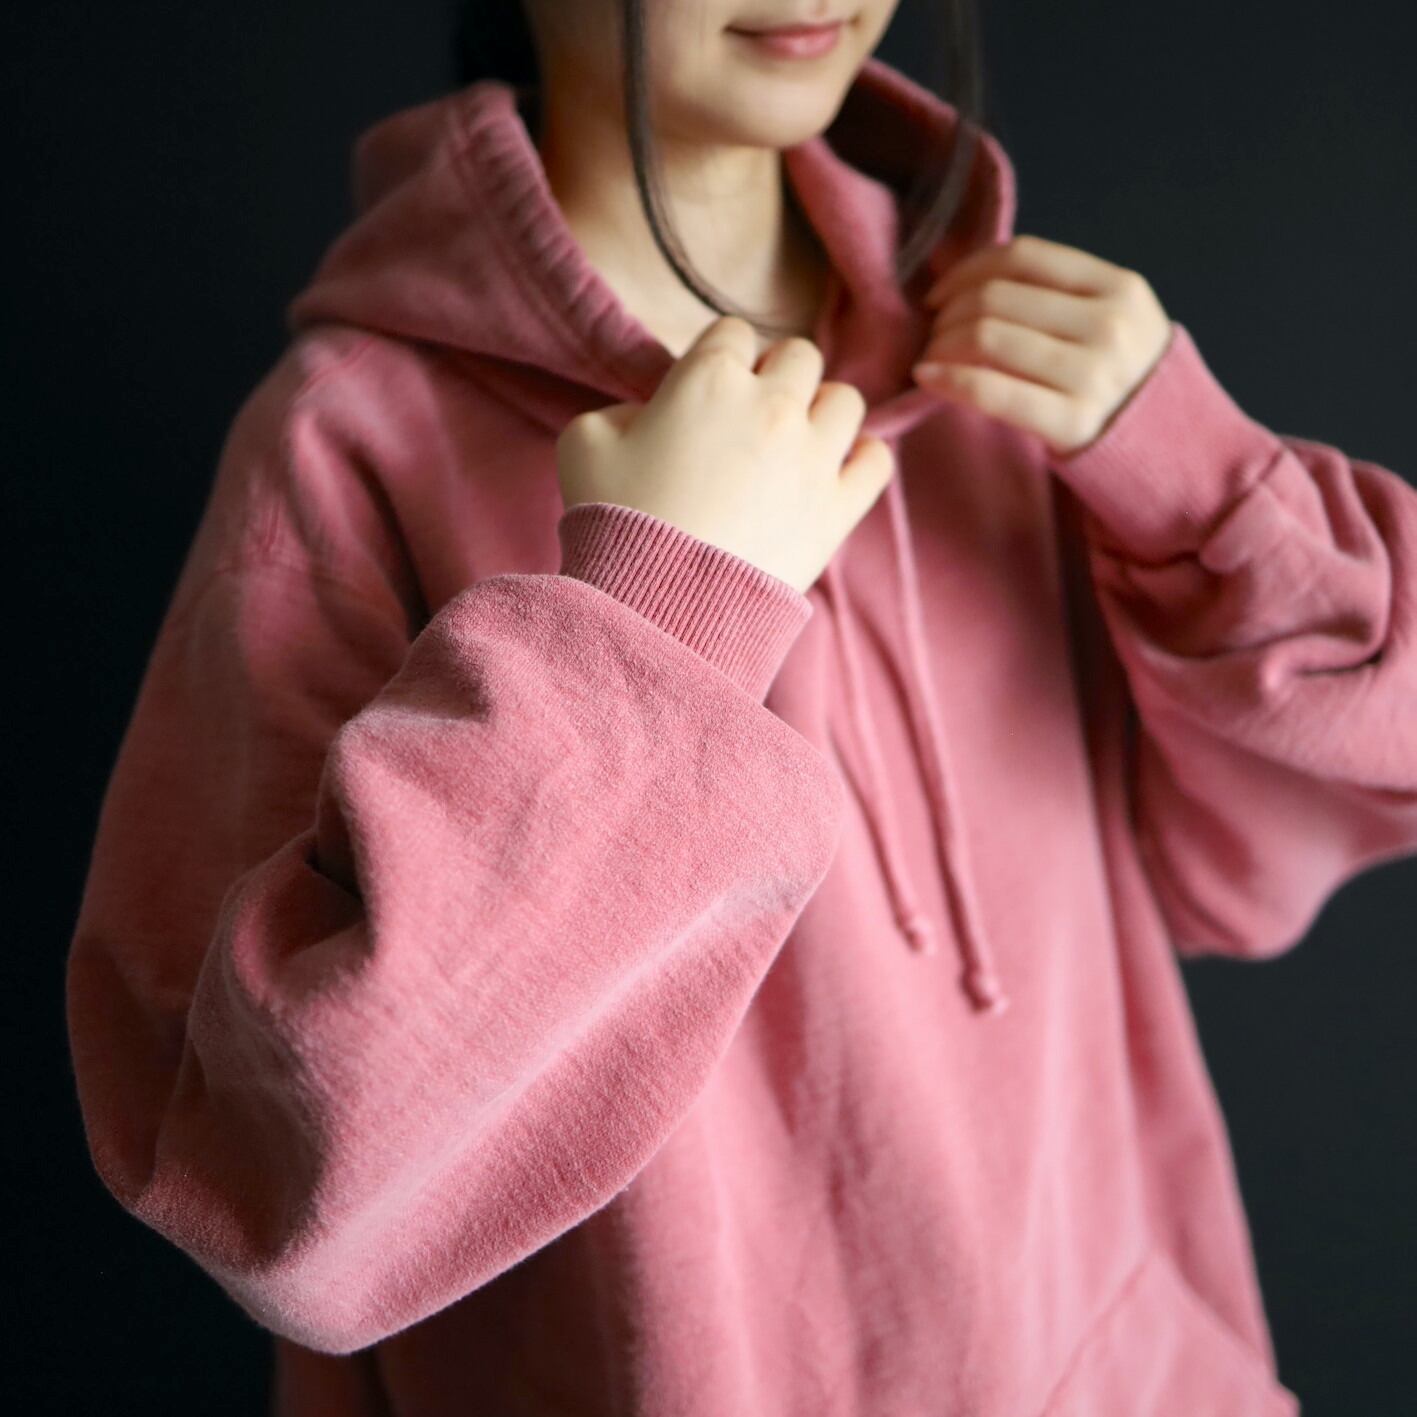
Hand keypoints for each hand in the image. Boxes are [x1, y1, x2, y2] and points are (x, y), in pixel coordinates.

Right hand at [557, 315, 893, 593]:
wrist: (656, 605)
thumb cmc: (613, 521)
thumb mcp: (584, 442)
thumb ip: (621, 409)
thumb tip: (651, 417)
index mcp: (710, 377)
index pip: (733, 333)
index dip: (720, 360)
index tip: (709, 394)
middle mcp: (772, 405)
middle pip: (799, 356)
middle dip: (777, 378)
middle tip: (751, 420)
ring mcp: (813, 456)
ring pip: (846, 400)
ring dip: (821, 413)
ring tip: (795, 445)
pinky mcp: (838, 508)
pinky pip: (877, 459)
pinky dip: (862, 459)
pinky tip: (834, 473)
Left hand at [912, 233, 1173, 458]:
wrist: (1164, 448)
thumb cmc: (1119, 380)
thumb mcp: (1109, 321)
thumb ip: (1054, 294)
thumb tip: (959, 275)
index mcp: (1119, 287)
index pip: (1022, 257)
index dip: (966, 270)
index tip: (939, 295)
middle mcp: (1109, 325)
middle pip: (997, 298)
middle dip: (947, 314)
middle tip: (932, 336)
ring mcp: (1093, 375)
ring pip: (988, 338)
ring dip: (942, 346)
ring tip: (932, 359)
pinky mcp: (1074, 422)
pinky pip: (993, 392)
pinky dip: (950, 380)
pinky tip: (927, 379)